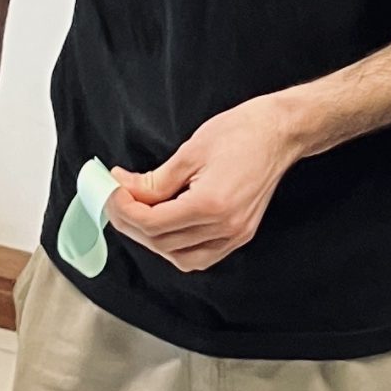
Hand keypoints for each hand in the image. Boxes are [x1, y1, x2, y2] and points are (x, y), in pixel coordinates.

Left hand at [107, 93, 307, 272]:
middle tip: (116, 200)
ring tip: (137, 214)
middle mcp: (225, 227)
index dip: (124, 211)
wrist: (280, 133)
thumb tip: (122, 189)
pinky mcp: (240, 235)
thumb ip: (155, 180)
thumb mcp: (190, 151)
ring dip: (152, 240)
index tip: (111, 192)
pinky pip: (201, 256)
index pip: (153, 224)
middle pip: (162, 243)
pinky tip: (164, 227)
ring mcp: (235, 235)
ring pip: (179, 257)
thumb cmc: (241, 132)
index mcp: (211, 204)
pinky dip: (176, 248)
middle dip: (132, 224)